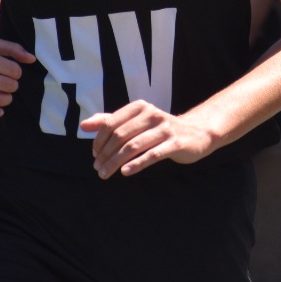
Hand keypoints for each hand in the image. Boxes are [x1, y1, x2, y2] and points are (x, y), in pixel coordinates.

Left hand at [80, 100, 214, 177]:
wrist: (197, 133)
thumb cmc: (161, 130)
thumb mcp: (136, 122)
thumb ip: (110, 122)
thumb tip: (83, 126)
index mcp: (140, 107)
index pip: (111, 123)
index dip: (99, 140)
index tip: (95, 155)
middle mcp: (152, 115)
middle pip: (120, 136)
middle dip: (105, 154)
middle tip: (97, 169)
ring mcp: (165, 129)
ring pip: (133, 146)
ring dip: (115, 162)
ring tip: (105, 174)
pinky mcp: (175, 143)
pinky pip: (152, 155)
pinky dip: (136, 164)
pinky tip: (125, 172)